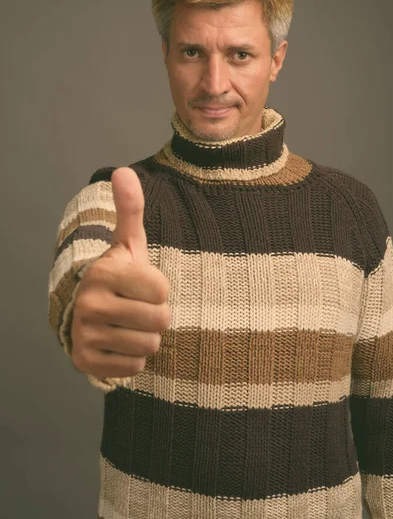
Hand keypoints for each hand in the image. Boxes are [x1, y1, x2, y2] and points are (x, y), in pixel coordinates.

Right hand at [71, 167, 170, 378]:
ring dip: (147, 336)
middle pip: (160, 319)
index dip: (160, 289)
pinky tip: (119, 342)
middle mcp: (89, 303)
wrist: (89, 313)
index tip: (143, 285)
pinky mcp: (85, 361)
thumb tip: (124, 171)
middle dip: (157, 316)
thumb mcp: (128, 244)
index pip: (162, 289)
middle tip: (139, 308)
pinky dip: (133, 357)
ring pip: (149, 344)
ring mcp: (85, 334)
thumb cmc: (120, 277)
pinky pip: (135, 366)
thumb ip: (131, 210)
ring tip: (130, 324)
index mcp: (103, 272)